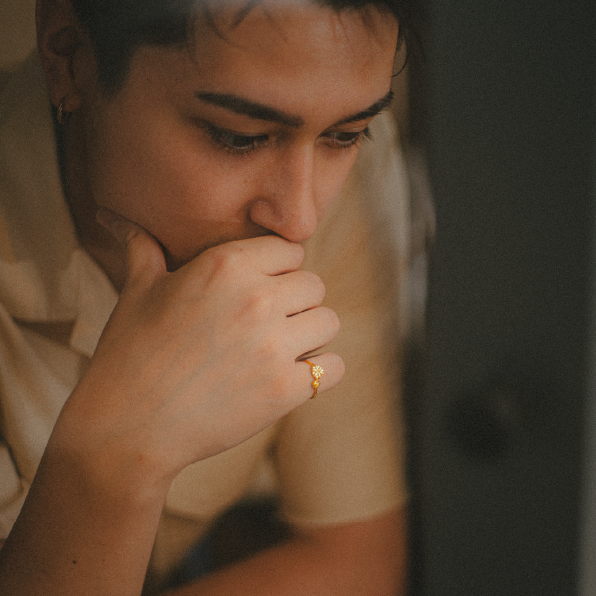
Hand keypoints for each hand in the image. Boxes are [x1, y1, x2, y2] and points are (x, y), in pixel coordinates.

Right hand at [53, 211, 343, 490]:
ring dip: (311, 334)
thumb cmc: (129, 353)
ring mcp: (274, 346)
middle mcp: (257, 298)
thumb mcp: (136, 290)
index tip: (263, 287)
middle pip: (314, 285)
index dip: (279, 269)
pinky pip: (333, 368)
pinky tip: (291, 375)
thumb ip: (142, 247)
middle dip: (296, 301)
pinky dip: (319, 372)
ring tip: (281, 347)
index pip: (290, 251)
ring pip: (329, 322)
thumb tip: (110, 215)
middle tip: (269, 321)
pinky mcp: (284, 390)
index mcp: (226, 265)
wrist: (127, 425)